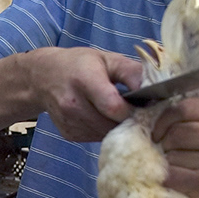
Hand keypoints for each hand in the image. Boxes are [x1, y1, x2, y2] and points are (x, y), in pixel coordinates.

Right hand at [24, 46, 146, 141]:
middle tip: (135, 111)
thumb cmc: (78, 64)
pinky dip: (104, 130)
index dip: (132, 111)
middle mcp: (73, 104)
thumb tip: (155, 89)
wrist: (42, 77)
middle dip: (127, 121)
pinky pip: (96, 138)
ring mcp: (69, 121)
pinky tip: (101, 117)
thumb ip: (132, 72)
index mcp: (84, 80)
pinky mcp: (68, 134)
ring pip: (105, 135)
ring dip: (116, 127)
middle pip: (111, 124)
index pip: (114, 107)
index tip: (143, 106)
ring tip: (117, 112)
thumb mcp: (106, 58)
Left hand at [151, 97, 198, 197]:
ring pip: (172, 154)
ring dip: (169, 161)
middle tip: (173, 151)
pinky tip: (179, 178)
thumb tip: (159, 116)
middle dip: (166, 142)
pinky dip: (167, 176)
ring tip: (185, 166)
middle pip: (176, 131)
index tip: (161, 130)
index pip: (185, 108)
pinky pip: (171, 174)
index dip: (165, 118)